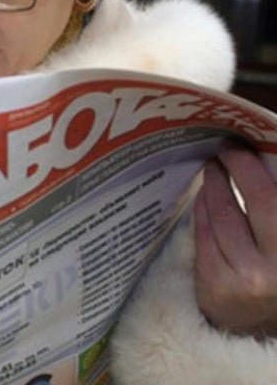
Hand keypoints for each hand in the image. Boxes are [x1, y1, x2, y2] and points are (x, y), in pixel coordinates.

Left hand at [194, 145, 276, 337]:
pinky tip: (205, 199)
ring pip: (214, 220)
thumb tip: (259, 158)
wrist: (267, 325)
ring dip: (210, 191)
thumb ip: (272, 204)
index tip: (236, 147)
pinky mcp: (214, 287)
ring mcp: (237, 280)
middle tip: (220, 154)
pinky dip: (202, 213)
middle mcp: (268, 268)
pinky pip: (202, 238)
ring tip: (212, 173)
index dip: (246, 168)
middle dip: (223, 174)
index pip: (265, 198)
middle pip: (232, 207)